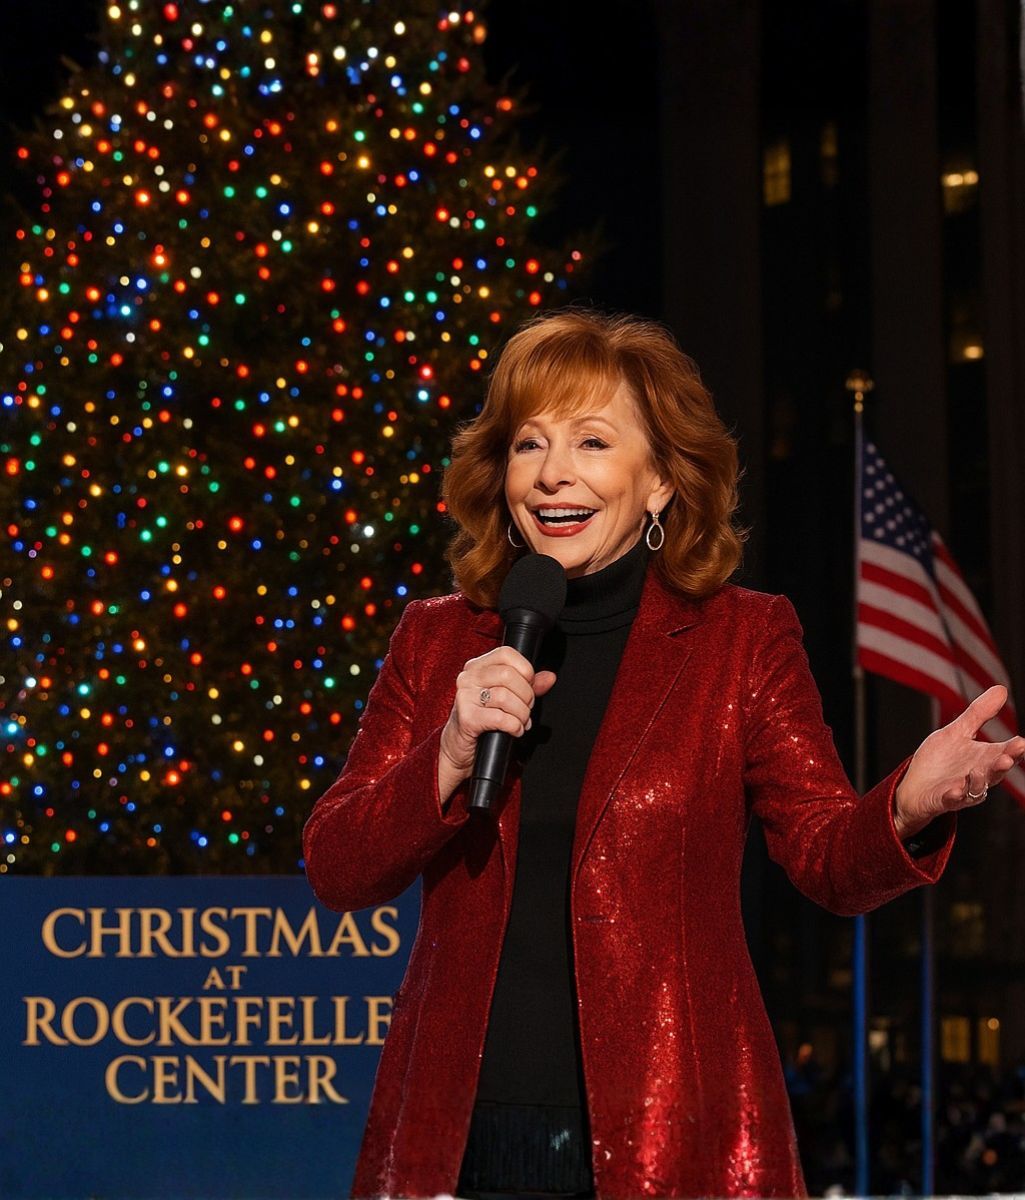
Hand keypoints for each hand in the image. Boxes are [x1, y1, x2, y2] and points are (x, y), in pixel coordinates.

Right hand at [437, 646, 556, 801]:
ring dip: (521, 714)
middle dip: (526, 696)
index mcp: (477, 667)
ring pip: (505, 697)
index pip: (506, 654)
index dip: (525, 670)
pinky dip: (514, 726)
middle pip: (508, 675)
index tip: (528, 686)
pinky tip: (514, 730)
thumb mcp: (506, 698)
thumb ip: (527, 685)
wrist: (459, 747)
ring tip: (521, 722)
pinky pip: (500, 718)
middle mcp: (468, 678)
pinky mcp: (466, 718)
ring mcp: (465, 697)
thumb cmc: (483, 719)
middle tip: (526, 709)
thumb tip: (550, 677)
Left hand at [893, 685, 1024, 838]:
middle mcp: (979, 776)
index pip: (1004, 753)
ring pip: (977, 788)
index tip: (1022, 742)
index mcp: (984, 758)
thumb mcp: (957, 732)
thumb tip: (1002, 689)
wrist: (915, 786)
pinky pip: (952, 799)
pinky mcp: (944, 800)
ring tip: (978, 771)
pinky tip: (955, 790)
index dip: (1014, 749)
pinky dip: (955, 795)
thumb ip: (978, 714)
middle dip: (1003, 765)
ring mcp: (963, 790)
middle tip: (1009, 757)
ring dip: (979, 781)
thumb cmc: (939, 760)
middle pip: (995, 772)